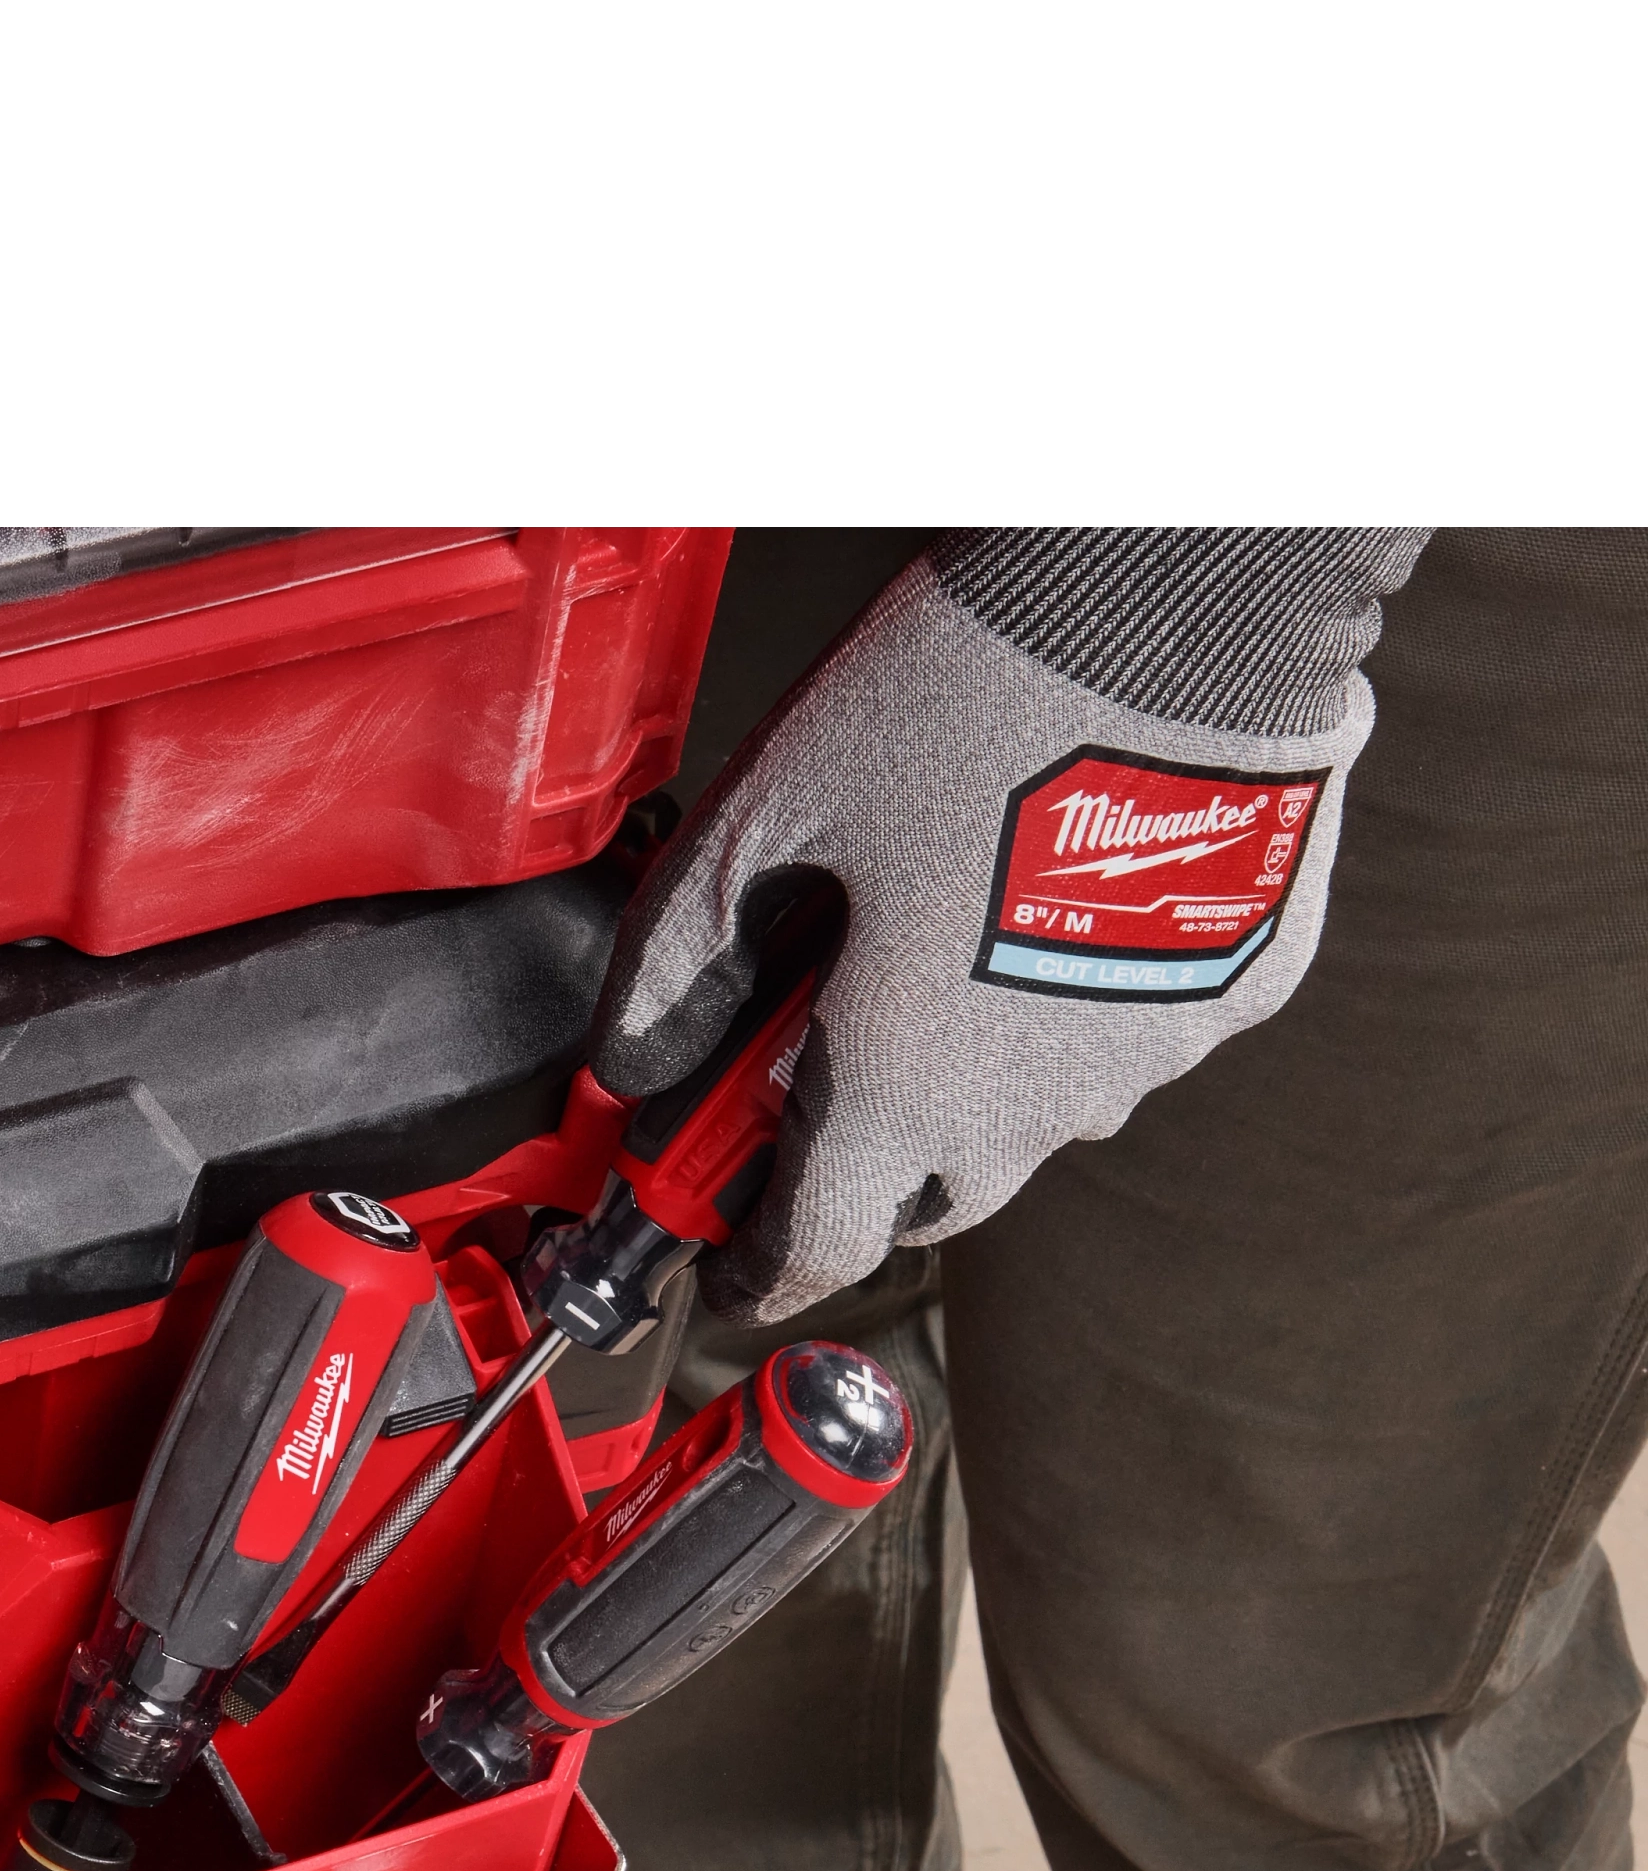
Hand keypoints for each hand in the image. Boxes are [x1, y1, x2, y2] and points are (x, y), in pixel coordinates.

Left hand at [598, 553, 1371, 1321]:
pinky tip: (1049, 906)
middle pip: (928, 1196)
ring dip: (974, 1080)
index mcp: (904, 1088)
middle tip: (815, 1076)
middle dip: (861, 1164)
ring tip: (937, 957)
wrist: (1180, 599)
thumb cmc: (967, 697)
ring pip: (1037, 1119)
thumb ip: (669, 964)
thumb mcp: (758, 819)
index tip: (726, 1263)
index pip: (815, 1250)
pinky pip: (1136, 1036)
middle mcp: (1036, 1106)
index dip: (753, 1271)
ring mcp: (1150, 1057)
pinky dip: (1079, 1003)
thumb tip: (629, 1060)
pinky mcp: (1240, 989)